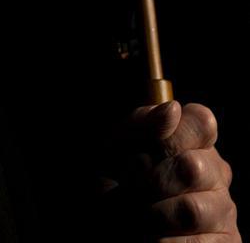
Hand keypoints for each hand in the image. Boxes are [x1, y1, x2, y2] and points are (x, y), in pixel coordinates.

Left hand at [100, 99, 239, 240]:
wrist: (115, 223)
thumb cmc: (115, 184)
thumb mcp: (117, 149)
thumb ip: (143, 124)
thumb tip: (173, 109)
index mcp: (192, 141)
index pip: (201, 122)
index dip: (169, 137)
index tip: (140, 153)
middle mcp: (214, 173)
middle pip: (192, 166)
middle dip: (150, 180)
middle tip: (129, 189)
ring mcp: (223, 211)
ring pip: (192, 210)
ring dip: (153, 216)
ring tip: (137, 217)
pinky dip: (164, 242)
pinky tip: (154, 237)